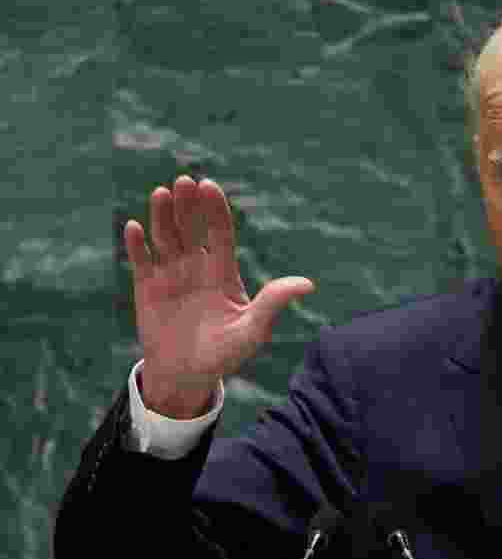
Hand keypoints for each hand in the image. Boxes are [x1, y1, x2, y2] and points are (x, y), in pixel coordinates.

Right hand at [124, 175, 314, 418]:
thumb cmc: (225, 354)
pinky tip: (135, 227)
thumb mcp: (253, 330)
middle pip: (192, 228)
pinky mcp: (148, 288)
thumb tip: (308, 284)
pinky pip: (141, 260)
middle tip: (184, 181)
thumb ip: (273, 303)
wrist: (188, 377)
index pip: (220, 233)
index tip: (209, 186)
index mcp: (223, 272)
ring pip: (166, 238)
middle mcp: (197, 267)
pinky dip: (137, 244)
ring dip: (162, 216)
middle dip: (188, 205)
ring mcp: (171, 275)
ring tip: (161, 193)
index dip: (215, 210)